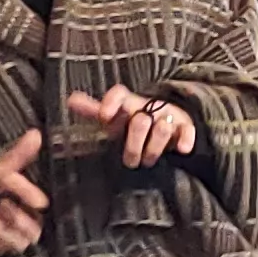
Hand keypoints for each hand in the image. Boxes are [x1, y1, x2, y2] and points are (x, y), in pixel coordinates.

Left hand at [70, 86, 195, 168]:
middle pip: (140, 120)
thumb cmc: (133, 119)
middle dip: (134, 144)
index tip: (104, 116)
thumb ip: (93, 110)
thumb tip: (70, 100)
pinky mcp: (184, 126)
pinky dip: (185, 140)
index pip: (119, 94)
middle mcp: (148, 106)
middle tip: (130, 162)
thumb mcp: (115, 116)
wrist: (167, 116)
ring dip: (154, 148)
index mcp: (128, 103)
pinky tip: (182, 150)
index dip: (111, 103)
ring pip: (162, 128)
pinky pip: (187, 131)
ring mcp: (168, 115)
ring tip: (148, 161)